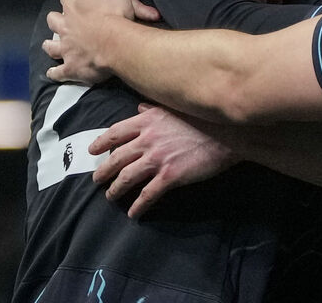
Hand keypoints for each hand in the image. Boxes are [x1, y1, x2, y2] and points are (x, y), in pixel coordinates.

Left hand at [44, 0, 133, 84]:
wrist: (114, 42)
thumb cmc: (113, 11)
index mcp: (72, 6)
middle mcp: (64, 27)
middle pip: (54, 21)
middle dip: (55, 19)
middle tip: (57, 19)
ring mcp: (66, 49)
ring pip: (52, 47)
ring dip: (51, 45)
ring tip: (49, 45)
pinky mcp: (71, 67)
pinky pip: (58, 72)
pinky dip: (55, 73)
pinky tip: (52, 73)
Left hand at [91, 104, 235, 217]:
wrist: (229, 134)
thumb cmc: (205, 118)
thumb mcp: (176, 108)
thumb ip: (155, 110)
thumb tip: (139, 108)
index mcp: (148, 122)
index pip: (115, 133)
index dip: (100, 143)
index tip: (92, 151)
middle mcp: (147, 140)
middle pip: (116, 158)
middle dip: (103, 171)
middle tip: (97, 180)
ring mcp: (157, 159)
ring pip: (126, 178)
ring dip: (115, 190)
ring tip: (111, 196)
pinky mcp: (169, 177)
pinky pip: (147, 195)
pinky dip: (138, 206)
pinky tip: (134, 213)